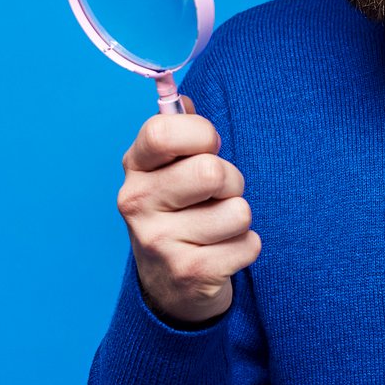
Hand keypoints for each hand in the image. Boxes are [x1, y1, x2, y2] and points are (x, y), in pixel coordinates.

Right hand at [117, 96, 260, 324]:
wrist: (168, 287)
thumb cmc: (179, 212)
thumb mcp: (168, 170)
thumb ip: (179, 131)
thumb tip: (183, 98)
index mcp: (135, 167)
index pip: (164, 131)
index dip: (201, 134)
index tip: (208, 146)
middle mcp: (137, 203)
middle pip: (211, 172)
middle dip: (232, 182)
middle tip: (218, 196)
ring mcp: (159, 241)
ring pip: (238, 211)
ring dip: (239, 218)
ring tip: (217, 227)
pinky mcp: (189, 273)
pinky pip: (249, 245)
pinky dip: (246, 247)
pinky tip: (221, 253)